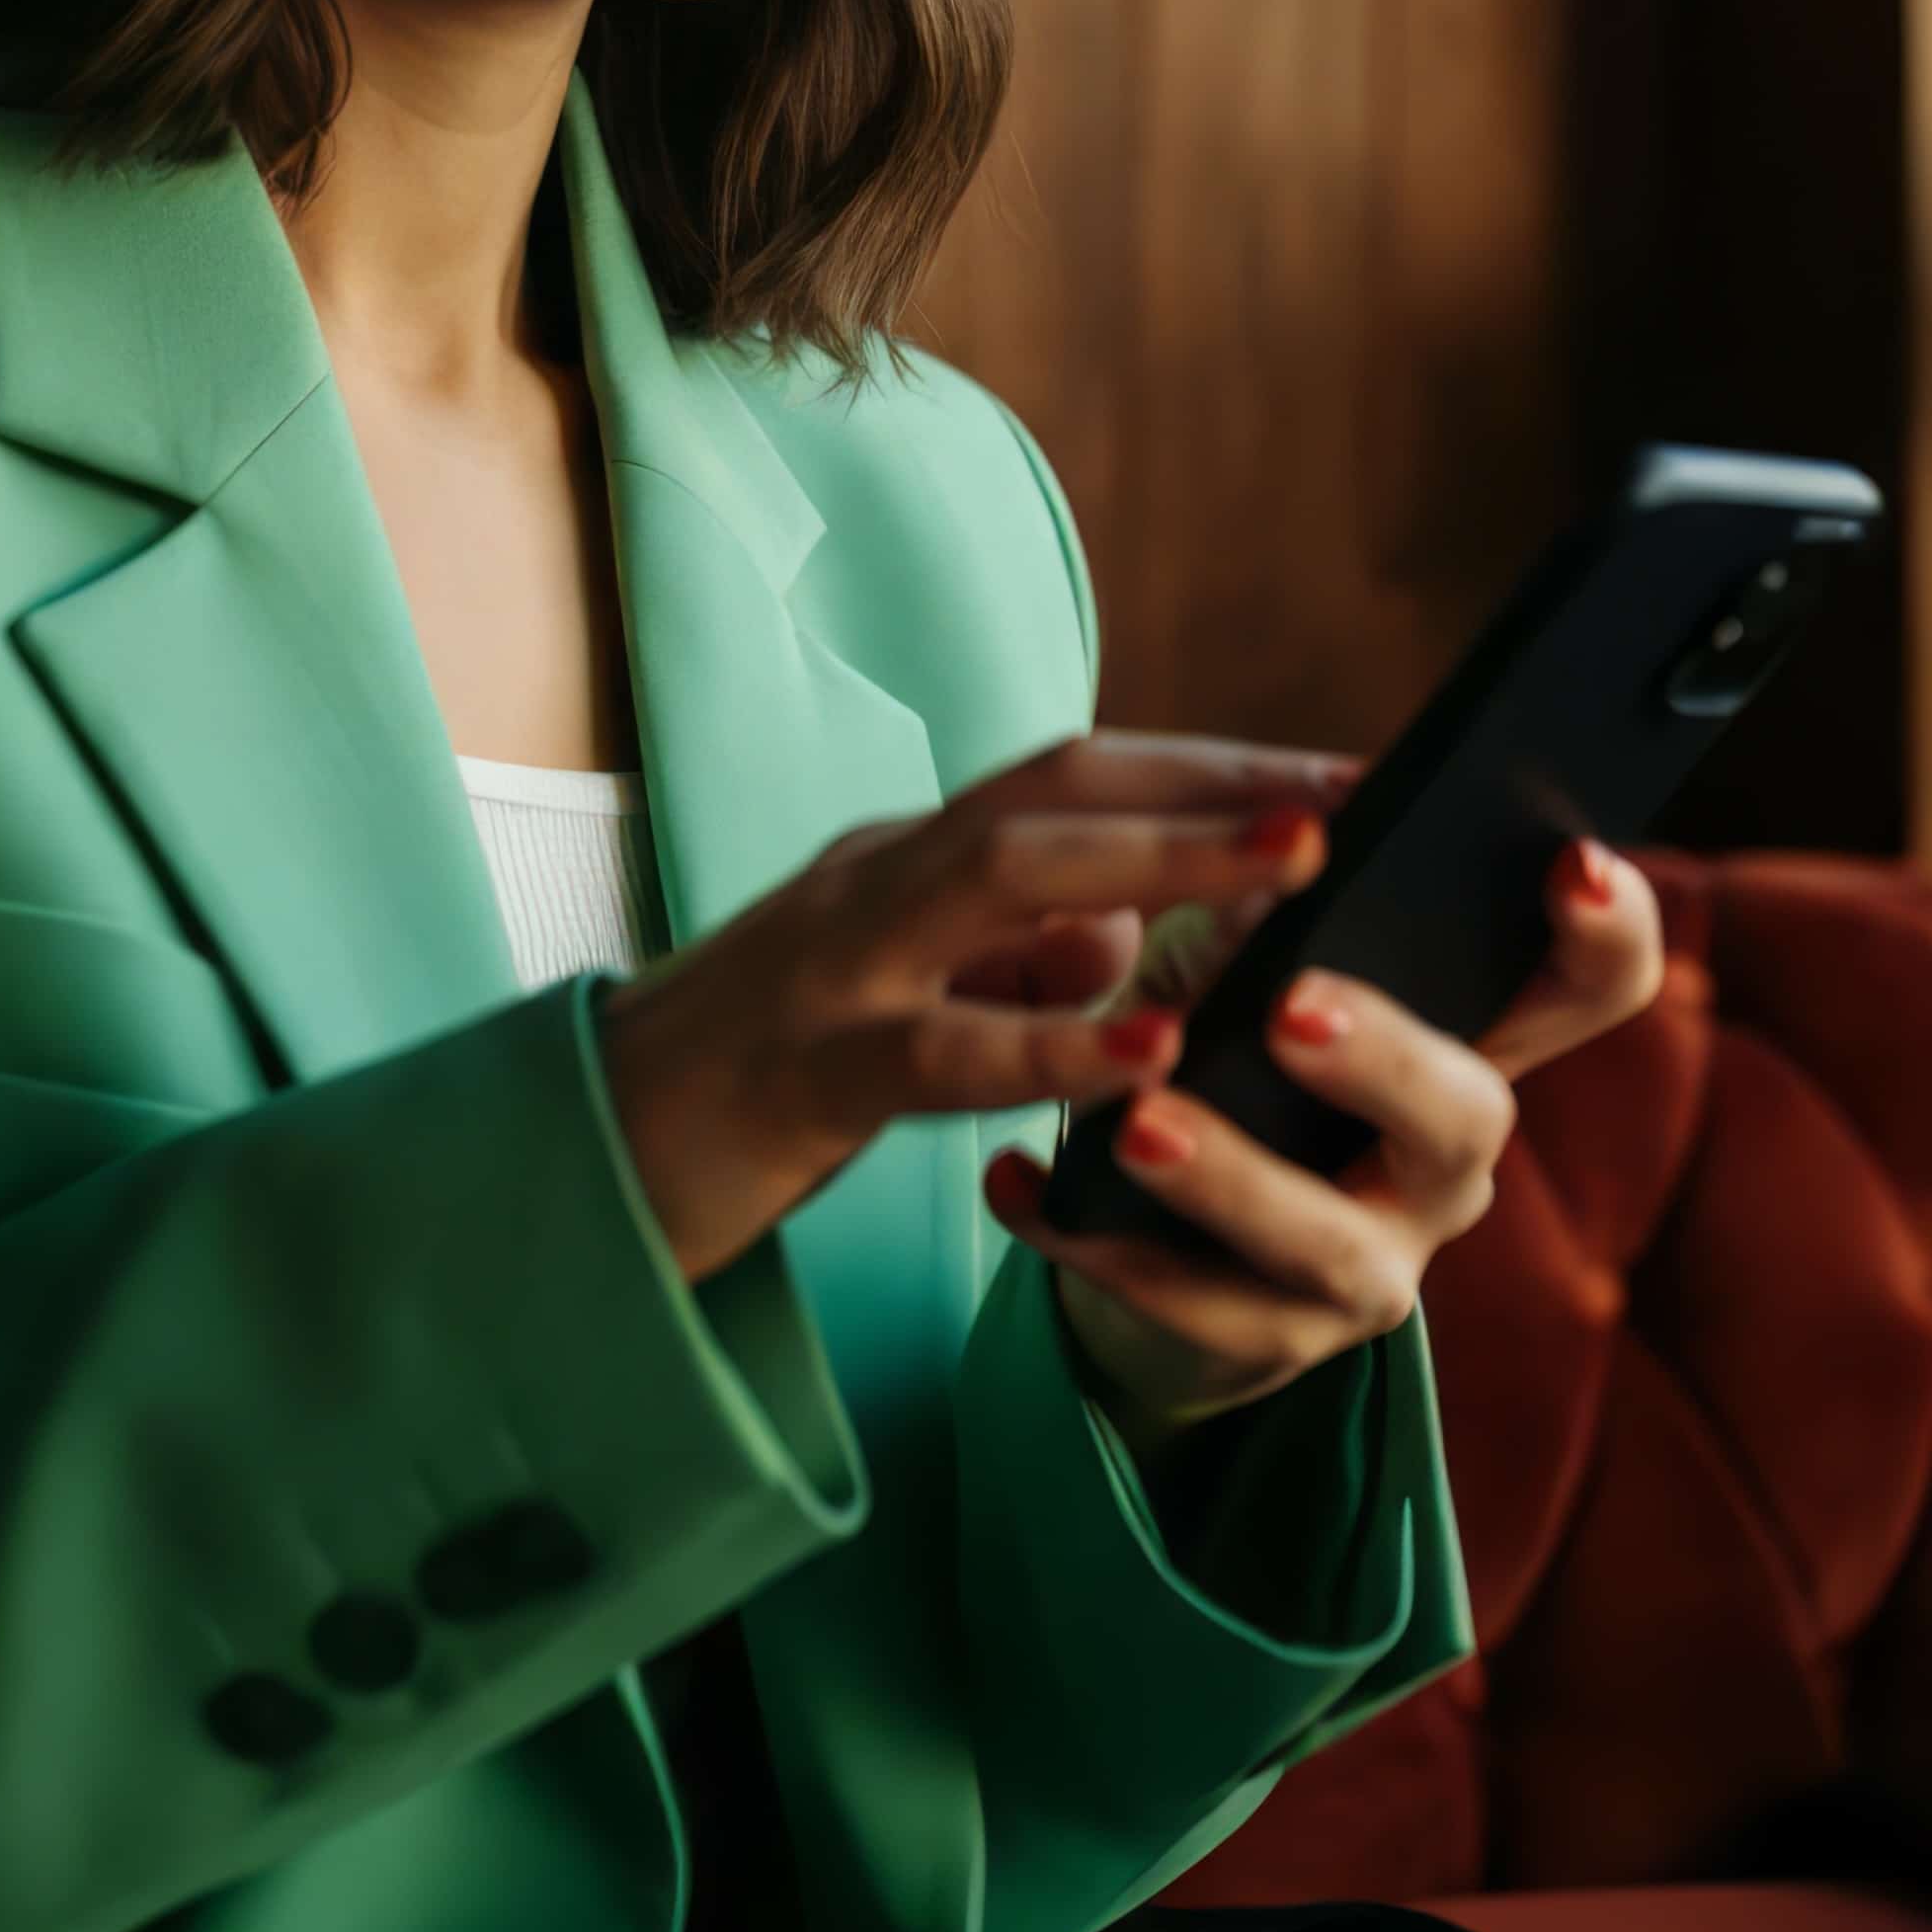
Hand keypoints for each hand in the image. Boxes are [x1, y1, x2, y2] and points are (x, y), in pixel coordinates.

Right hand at [595, 734, 1350, 1289]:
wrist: (582, 1161)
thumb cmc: (752, 1081)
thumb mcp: (899, 998)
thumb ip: (1009, 959)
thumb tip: (1132, 935)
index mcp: (904, 859)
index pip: (1074, 776)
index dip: (1213, 769)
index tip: (1348, 778)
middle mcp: (872, 880)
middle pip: (1055, 790)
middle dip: (1211, 786)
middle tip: (1349, 799)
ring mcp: (830, 965)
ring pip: (1002, 877)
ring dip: (1160, 862)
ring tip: (1292, 872)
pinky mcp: (802, 1075)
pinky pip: (940, 1050)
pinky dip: (1055, 1045)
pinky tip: (1153, 1056)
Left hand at [981, 815, 1666, 1459]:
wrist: (1165, 1242)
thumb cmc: (1232, 1057)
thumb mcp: (1264, 959)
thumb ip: (1285, 893)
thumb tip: (1289, 805)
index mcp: (1463, 1043)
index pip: (1586, 989)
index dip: (1608, 933)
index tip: (1571, 863)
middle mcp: (1444, 1164)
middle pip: (1468, 1117)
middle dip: (1386, 1057)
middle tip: (1290, 1003)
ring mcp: (1370, 1265)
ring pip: (1331, 1243)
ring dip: (1233, 1180)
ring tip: (1137, 1126)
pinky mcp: (1268, 1341)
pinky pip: (1187, 1306)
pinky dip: (1095, 1244)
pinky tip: (1019, 1186)